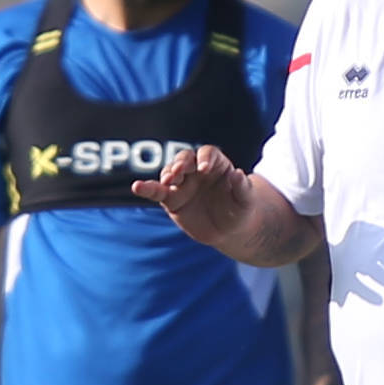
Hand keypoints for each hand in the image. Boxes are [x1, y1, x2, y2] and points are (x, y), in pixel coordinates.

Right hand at [134, 145, 251, 245]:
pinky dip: (146, 188)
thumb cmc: (240, 210)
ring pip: (169, 172)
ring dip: (167, 174)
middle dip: (181, 162)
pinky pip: (156, 192)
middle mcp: (196, 171)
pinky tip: (137, 187)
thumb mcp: (246, 201)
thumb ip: (242, 188)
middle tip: (180, 171)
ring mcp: (182, 184)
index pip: (208, 153)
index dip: (205, 158)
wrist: (229, 231)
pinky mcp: (170, 199)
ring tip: (169, 180)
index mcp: (217, 165)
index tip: (205, 168)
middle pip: (185, 159)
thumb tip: (238, 173)